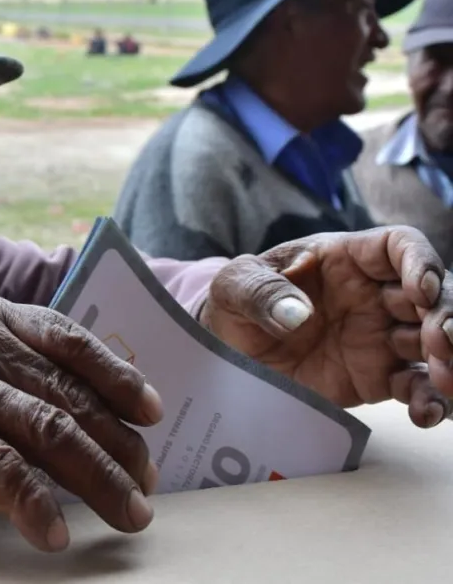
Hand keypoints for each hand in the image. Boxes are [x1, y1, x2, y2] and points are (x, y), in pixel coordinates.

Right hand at [0, 290, 163, 551]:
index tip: (150, 409)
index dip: (116, 374)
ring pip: (51, 431)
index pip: (69, 339)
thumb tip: (36, 393)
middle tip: (147, 481)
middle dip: (120, 443)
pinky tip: (55, 532)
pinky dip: (34, 503)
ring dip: (100, 478)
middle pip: (72, 395)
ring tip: (130, 514)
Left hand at [199, 227, 452, 426]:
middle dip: (446, 315)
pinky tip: (426, 414)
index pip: (399, 246)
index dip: (419, 262)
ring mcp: (381, 336)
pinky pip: (416, 386)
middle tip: (442, 341)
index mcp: (346, 259)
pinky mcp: (379, 377)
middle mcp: (374, 294)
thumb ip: (259, 291)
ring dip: (448, 359)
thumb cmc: (237, 302)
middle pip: (433, 296)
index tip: (419, 290)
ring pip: (435, 342)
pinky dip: (430, 400)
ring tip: (445, 378)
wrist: (230, 350)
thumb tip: (294, 312)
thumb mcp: (233, 286)